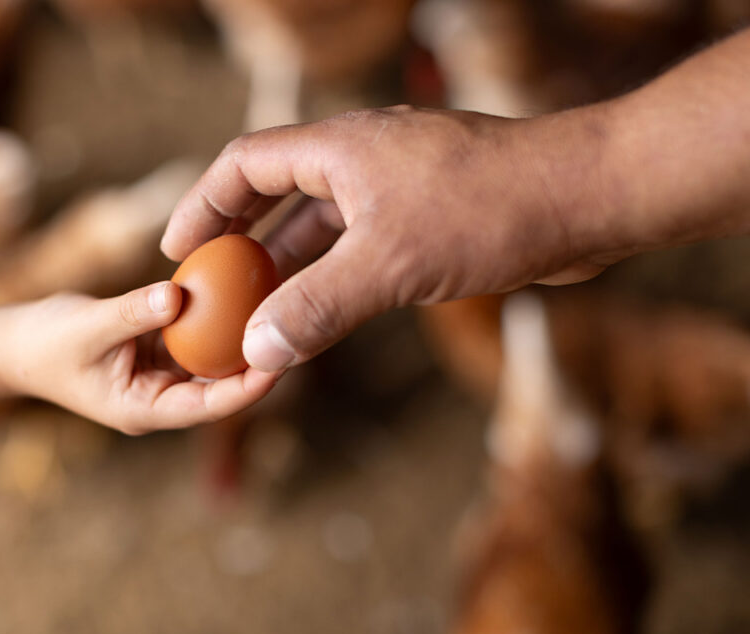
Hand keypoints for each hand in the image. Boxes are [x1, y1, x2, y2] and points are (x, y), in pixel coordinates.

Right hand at [2, 282, 281, 434]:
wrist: (18, 344)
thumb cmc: (45, 344)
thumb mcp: (86, 327)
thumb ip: (130, 312)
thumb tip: (177, 294)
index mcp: (146, 410)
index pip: (208, 407)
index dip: (247, 389)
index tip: (280, 363)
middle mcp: (163, 397)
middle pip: (221, 385)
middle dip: (257, 360)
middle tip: (295, 325)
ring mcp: (164, 374)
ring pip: (213, 357)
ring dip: (241, 334)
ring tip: (280, 302)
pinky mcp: (162, 349)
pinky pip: (197, 333)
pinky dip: (216, 315)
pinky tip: (242, 286)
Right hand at [162, 105, 619, 370]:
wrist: (588, 199)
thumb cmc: (490, 212)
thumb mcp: (389, 265)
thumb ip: (318, 308)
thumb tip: (257, 352)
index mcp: (340, 148)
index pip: (246, 164)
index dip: (204, 205)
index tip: (178, 248)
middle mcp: (362, 159)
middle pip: (279, 195)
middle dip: (242, 244)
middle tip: (213, 290)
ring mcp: (397, 187)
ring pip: (324, 226)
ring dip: (289, 268)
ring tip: (257, 313)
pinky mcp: (428, 216)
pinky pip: (361, 245)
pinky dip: (334, 277)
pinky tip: (323, 313)